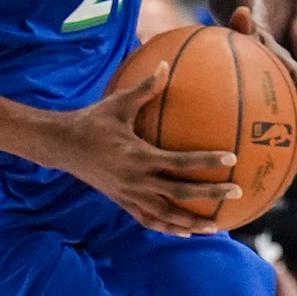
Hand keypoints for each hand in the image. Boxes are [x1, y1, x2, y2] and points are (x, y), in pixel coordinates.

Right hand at [48, 63, 241, 234]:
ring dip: (190, 222)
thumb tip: (166, 63)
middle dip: (209, 195)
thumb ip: (146, 87)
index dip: (206, 161)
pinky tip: (185, 232)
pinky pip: (147, 220)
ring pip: (164, 215)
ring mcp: (128, 195)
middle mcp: (135, 180)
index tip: (232, 158)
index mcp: (138, 156)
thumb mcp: (118, 103)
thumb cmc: (91, 121)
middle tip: (236, 192)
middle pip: (179, 193)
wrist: (60, 146)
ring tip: (215, 227)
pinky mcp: (121, 202)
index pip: (180, 162)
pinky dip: (167, 228)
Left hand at [229, 6, 296, 142]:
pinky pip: (288, 129)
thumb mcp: (244, 28)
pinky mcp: (283, 110)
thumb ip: (243, 22)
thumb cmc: (246, 36)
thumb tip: (242, 10)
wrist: (255, 43)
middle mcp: (295, 84)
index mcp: (287, 65)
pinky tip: (279, 168)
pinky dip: (286, 147)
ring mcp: (291, 99)